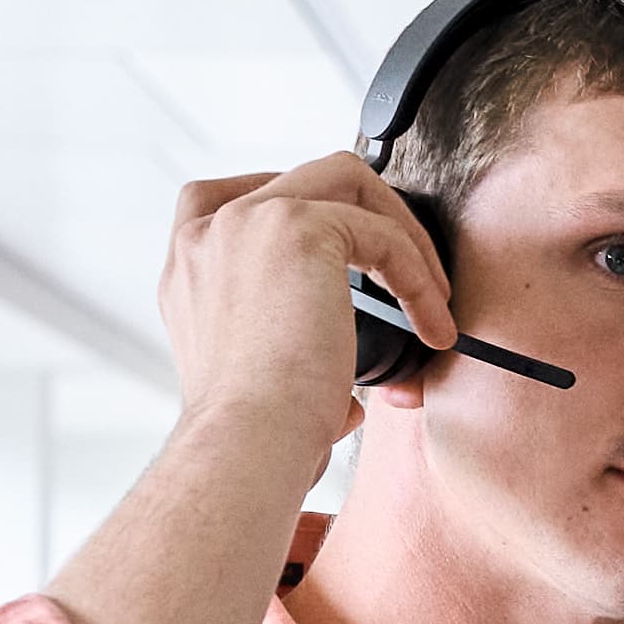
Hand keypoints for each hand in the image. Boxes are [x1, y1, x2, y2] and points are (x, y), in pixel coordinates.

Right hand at [152, 149, 450, 456]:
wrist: (247, 445)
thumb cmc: (255, 437)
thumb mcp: (261, 387)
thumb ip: (294, 368)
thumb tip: (349, 403)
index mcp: (189, 269)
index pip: (230, 199)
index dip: (293, 207)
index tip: (342, 249)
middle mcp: (207, 235)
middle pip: (298, 178)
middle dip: (366, 214)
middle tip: (404, 272)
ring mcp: (247, 222)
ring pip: (346, 179)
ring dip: (400, 231)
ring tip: (432, 294)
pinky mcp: (298, 228)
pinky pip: (382, 234)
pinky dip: (419, 277)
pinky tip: (434, 326)